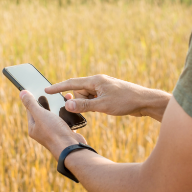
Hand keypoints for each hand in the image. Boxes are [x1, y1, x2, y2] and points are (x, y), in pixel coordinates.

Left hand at [19, 90, 86, 158]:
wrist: (71, 147)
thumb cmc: (53, 132)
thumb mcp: (40, 115)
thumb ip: (31, 104)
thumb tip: (21, 93)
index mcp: (33, 127)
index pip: (30, 110)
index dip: (34, 99)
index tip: (38, 88)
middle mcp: (42, 131)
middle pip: (44, 112)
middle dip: (49, 102)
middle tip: (54, 92)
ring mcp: (54, 132)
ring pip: (56, 115)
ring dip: (60, 107)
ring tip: (64, 97)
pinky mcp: (65, 132)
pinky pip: (65, 120)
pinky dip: (68, 113)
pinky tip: (71, 108)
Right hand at [45, 75, 170, 120]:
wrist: (145, 102)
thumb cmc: (126, 101)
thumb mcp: (103, 105)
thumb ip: (84, 105)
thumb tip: (67, 104)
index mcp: (95, 80)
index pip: (72, 83)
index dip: (58, 87)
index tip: (46, 90)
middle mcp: (98, 82)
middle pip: (79, 91)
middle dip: (77, 101)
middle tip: (84, 109)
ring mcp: (104, 88)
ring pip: (87, 97)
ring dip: (87, 105)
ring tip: (100, 109)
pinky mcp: (108, 94)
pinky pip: (94, 99)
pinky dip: (93, 105)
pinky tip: (100, 110)